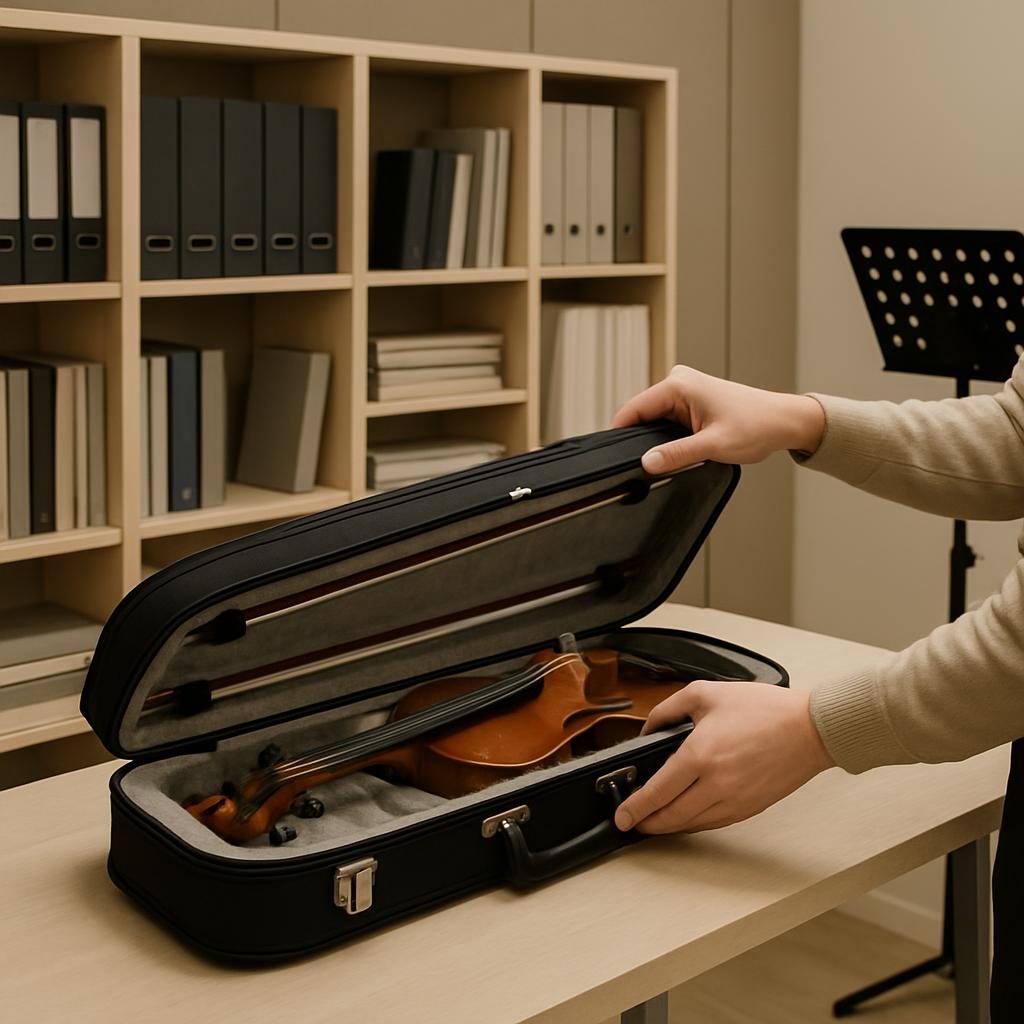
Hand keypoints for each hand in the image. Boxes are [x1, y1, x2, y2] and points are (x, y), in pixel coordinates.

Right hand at [611, 364, 825, 474]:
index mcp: (678, 385)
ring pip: (654, 421)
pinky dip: (669, 438)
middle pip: (642, 415)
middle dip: (641, 440)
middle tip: (645, 466)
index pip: (633, 409)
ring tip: (667, 458)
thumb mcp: (713, 445)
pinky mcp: (691, 402)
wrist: (784, 421)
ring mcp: (684, 391)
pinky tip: (677, 450)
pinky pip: (667, 422)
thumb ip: (676, 454)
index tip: (611, 458)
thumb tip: (646, 462)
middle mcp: (678, 382)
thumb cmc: (757, 425)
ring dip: (658, 440)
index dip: (619, 434)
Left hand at [613, 680, 834, 833]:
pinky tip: (685, 816)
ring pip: (691, 825)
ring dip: (668, 827)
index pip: (657, 791)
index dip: (635, 808)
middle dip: (646, 823)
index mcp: (700, 754)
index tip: (621, 816)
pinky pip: (713, 823)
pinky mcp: (749, 808)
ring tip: (653, 820)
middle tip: (632, 821)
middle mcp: (715, 784)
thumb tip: (649, 729)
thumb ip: (668, 710)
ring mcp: (734, 800)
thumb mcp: (705, 694)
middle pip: (670, 816)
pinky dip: (694, 823)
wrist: (809, 728)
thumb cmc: (764, 709)